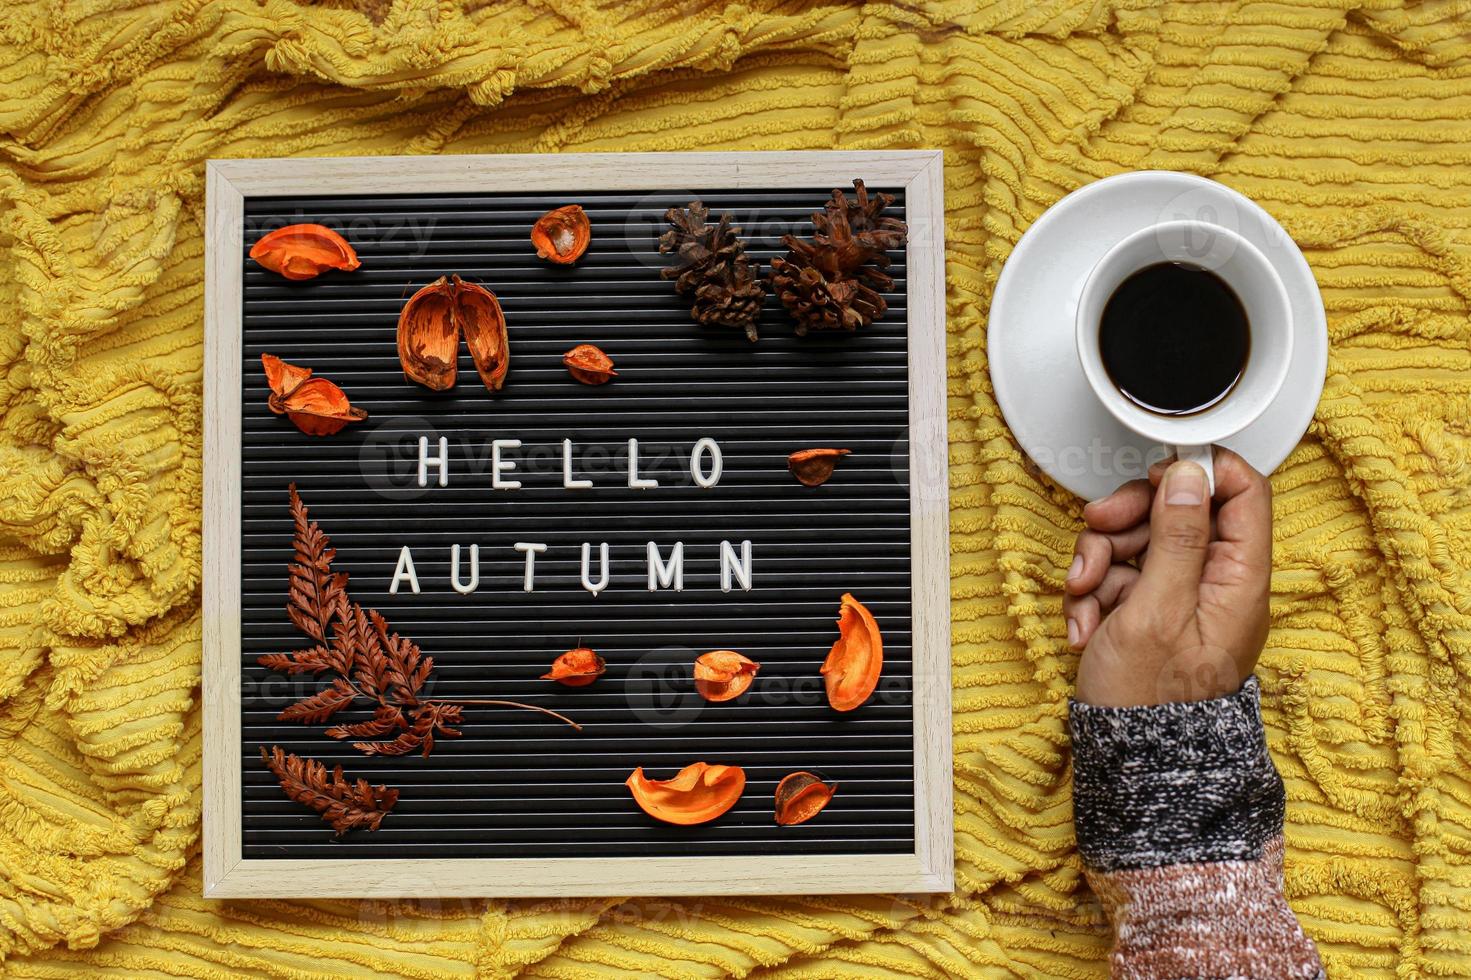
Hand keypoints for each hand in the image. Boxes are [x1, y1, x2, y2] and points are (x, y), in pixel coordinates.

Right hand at [1064, 448, 1272, 706]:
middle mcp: (1216, 586)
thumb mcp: (1157, 608)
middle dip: (1128, 520)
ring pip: (1139, 543)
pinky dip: (1094, 594)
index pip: (1245, 494)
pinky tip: (1085, 623)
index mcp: (1239, 581)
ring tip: (1083, 595)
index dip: (1202, 473)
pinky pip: (1120, 579)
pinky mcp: (1149, 615)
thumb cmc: (1148, 701)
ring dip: (1100, 560)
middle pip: (1178, 513)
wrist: (1128, 764)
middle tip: (1099, 527)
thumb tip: (1191, 475)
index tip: (1159, 470)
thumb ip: (1178, 536)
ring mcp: (1181, 601)